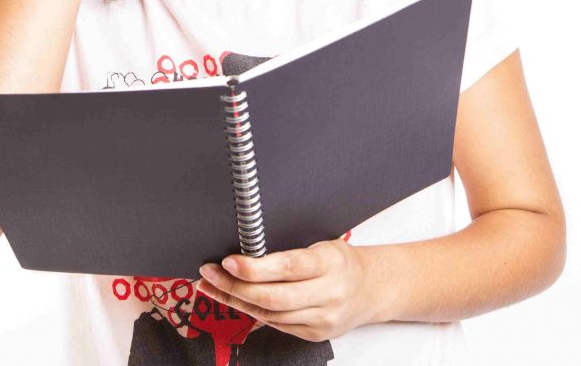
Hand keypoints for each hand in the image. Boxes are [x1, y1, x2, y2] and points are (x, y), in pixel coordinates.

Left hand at [196, 238, 377, 342]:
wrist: (371, 289)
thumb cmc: (340, 262)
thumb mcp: (321, 244)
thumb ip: (289, 251)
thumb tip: (245, 250)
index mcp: (330, 263)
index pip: (288, 267)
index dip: (255, 267)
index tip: (229, 261)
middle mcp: (329, 293)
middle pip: (273, 297)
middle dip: (235, 286)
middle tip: (209, 273)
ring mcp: (323, 318)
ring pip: (270, 314)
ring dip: (235, 300)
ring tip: (212, 285)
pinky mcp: (315, 335)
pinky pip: (276, 325)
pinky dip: (252, 312)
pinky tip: (235, 300)